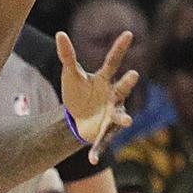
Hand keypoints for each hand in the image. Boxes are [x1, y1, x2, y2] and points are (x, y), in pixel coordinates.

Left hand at [56, 31, 138, 164]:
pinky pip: (103, 141)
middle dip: (127, 83)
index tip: (128, 33)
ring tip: (127, 120)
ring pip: (120, 116)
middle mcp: (114, 95)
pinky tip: (92, 159)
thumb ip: (66, 55)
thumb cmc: (79, 91)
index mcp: (104, 79)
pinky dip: (97, 150)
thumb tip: (59, 34)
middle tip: (133, 74)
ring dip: (123, 118)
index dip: (119, 47)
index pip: (112, 61)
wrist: (78, 116)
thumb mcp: (70, 74)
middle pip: (122, 88)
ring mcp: (112, 114)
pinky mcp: (106, 131)